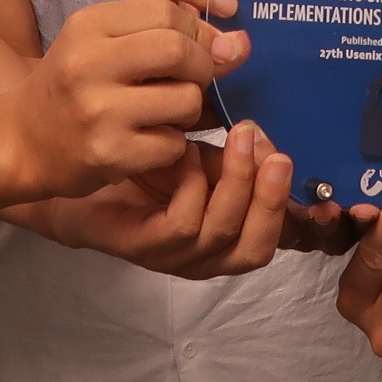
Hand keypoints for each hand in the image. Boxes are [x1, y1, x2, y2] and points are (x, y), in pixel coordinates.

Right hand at [7, 0, 246, 198]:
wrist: (23, 141)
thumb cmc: (75, 83)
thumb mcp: (103, 37)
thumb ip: (163, 25)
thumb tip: (238, 42)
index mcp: (89, 24)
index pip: (166, 8)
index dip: (202, 22)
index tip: (218, 35)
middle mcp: (88, 62)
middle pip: (179, 49)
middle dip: (203, 65)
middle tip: (197, 78)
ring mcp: (96, 109)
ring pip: (185, 99)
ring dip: (191, 108)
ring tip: (171, 112)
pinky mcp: (107, 153)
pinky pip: (173, 143)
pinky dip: (174, 144)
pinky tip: (152, 141)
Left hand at [39, 122, 290, 278]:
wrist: (79, 169)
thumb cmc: (146, 162)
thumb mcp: (204, 152)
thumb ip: (238, 148)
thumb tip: (273, 124)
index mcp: (229, 235)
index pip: (276, 237)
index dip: (295, 211)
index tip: (303, 165)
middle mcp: (207, 256)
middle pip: (256, 248)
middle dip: (271, 199)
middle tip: (276, 152)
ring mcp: (174, 258)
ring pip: (220, 233)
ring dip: (236, 182)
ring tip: (239, 135)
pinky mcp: (143, 248)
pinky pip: (182, 225)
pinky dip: (192, 186)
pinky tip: (185, 152)